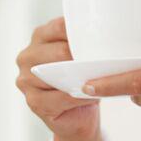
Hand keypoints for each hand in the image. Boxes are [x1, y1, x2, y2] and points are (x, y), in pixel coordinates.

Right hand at [15, 17, 98, 140]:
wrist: (79, 113)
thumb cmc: (84, 75)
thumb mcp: (85, 52)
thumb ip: (89, 40)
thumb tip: (115, 32)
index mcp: (41, 36)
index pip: (61, 27)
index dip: (84, 32)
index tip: (107, 37)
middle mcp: (28, 56)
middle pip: (60, 51)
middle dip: (86, 57)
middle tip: (108, 61)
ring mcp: (26, 80)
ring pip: (59, 75)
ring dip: (84, 77)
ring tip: (103, 78)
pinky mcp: (33, 102)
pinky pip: (62, 97)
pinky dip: (81, 96)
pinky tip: (94, 95)